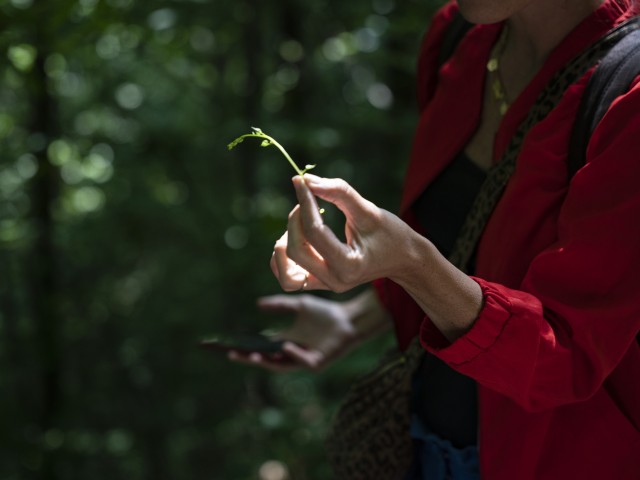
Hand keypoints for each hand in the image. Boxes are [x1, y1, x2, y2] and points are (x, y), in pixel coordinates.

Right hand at [228, 294, 359, 371]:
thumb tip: (258, 304)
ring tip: (254, 354)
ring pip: (281, 365)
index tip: (228, 346)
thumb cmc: (325, 312)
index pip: (262, 348)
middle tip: (233, 354)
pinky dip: (293, 354)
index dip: (246, 348)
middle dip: (249, 358)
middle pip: (266, 359)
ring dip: (267, 361)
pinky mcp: (317, 362)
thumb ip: (280, 305)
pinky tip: (285, 345)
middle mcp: (292, 352)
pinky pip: (302, 361)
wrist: (348, 318)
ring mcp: (304, 358)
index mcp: (286, 341)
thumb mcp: (299, 305)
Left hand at [271, 174, 419, 292]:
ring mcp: (327, 286)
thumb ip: (339, 193)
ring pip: (286, 274)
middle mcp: (335, 281)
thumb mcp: (369, 210)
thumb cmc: (391, 234)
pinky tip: (298, 236)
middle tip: (307, 201)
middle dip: (294, 221)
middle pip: (295, 251)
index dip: (305, 203)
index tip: (302, 182)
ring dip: (285, 244)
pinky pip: (290, 278)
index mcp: (349, 265)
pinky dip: (286, 258)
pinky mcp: (321, 284)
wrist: (404, 259)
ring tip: (302, 224)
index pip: (314, 233)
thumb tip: (306, 179)